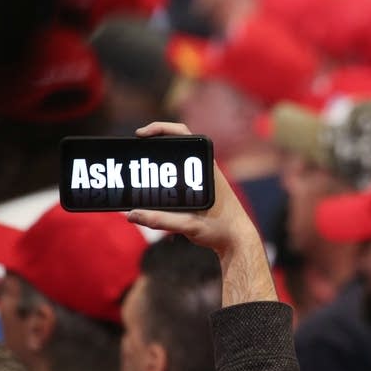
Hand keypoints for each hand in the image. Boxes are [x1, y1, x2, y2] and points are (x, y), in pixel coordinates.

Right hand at [127, 122, 276, 305]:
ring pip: (179, 161)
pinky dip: (165, 176)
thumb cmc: (221, 231)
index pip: (183, 134)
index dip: (160, 129)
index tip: (141, 134)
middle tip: (135, 150)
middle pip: (177, 144)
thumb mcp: (189, 226)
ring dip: (160, 161)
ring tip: (140, 168)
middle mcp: (206, 169)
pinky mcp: (201, 189)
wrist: (238, 241)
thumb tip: (132, 214)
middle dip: (155, 143)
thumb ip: (160, 220)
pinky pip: (181, 174)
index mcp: (206, 168)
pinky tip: (152, 185)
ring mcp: (204, 178)